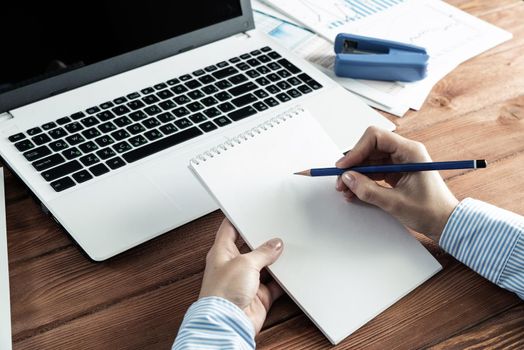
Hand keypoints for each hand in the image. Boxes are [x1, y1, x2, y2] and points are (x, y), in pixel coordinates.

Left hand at [199, 219, 283, 333]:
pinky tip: (290, 274)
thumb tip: (274, 245)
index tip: (248, 211)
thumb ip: (262, 252)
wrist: (228, 322)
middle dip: (263, 241)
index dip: (238, 219)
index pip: (229, 229)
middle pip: (250, 247)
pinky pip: (274, 284)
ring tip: (286, 252)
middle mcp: (233, 266)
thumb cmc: (222, 293)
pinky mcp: (258, 295)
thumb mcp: (245, 263)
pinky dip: (283, 280)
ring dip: (274, 261)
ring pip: (264, 265)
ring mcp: (246, 281)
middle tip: (276, 233)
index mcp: (222, 252)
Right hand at [335, 126, 458, 240]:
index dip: (357, 150)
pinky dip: (362, 180)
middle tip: (341, 179)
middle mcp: (404, 153)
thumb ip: (369, 190)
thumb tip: (348, 179)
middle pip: (370, 148)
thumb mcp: (395, 202)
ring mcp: (399, 163)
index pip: (376, 138)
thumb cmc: (431, 210)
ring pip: (369, 160)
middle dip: (353, 164)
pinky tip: (354, 190)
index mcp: (410, 151)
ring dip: (355, 173)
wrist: (445, 223)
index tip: (345, 166)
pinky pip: (374, 171)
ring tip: (345, 188)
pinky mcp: (396, 173)